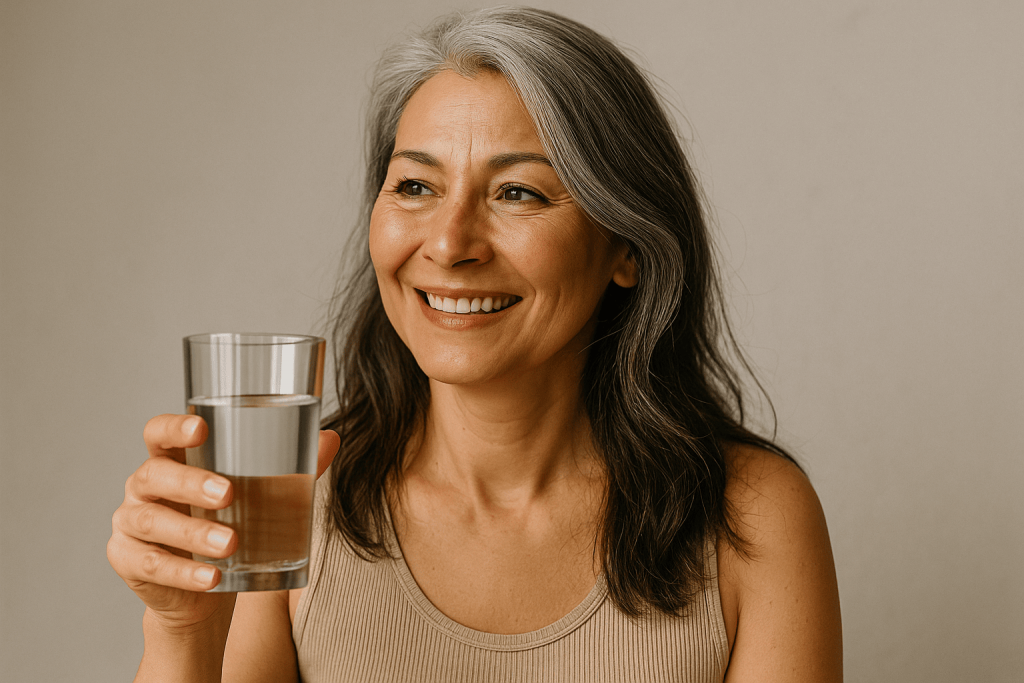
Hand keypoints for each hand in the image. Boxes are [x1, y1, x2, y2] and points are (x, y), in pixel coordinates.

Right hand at [107, 413, 340, 630]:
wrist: (204, 588)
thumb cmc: (230, 523)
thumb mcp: (258, 495)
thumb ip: (290, 468)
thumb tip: (330, 439)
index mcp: (172, 459)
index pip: (158, 432)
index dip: (173, 427)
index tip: (201, 428)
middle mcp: (144, 486)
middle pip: (156, 475)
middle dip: (191, 484)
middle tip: (229, 494)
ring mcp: (130, 524)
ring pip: (153, 522)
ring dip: (192, 533)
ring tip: (230, 543)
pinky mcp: (128, 561)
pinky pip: (152, 566)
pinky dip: (185, 573)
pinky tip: (213, 578)